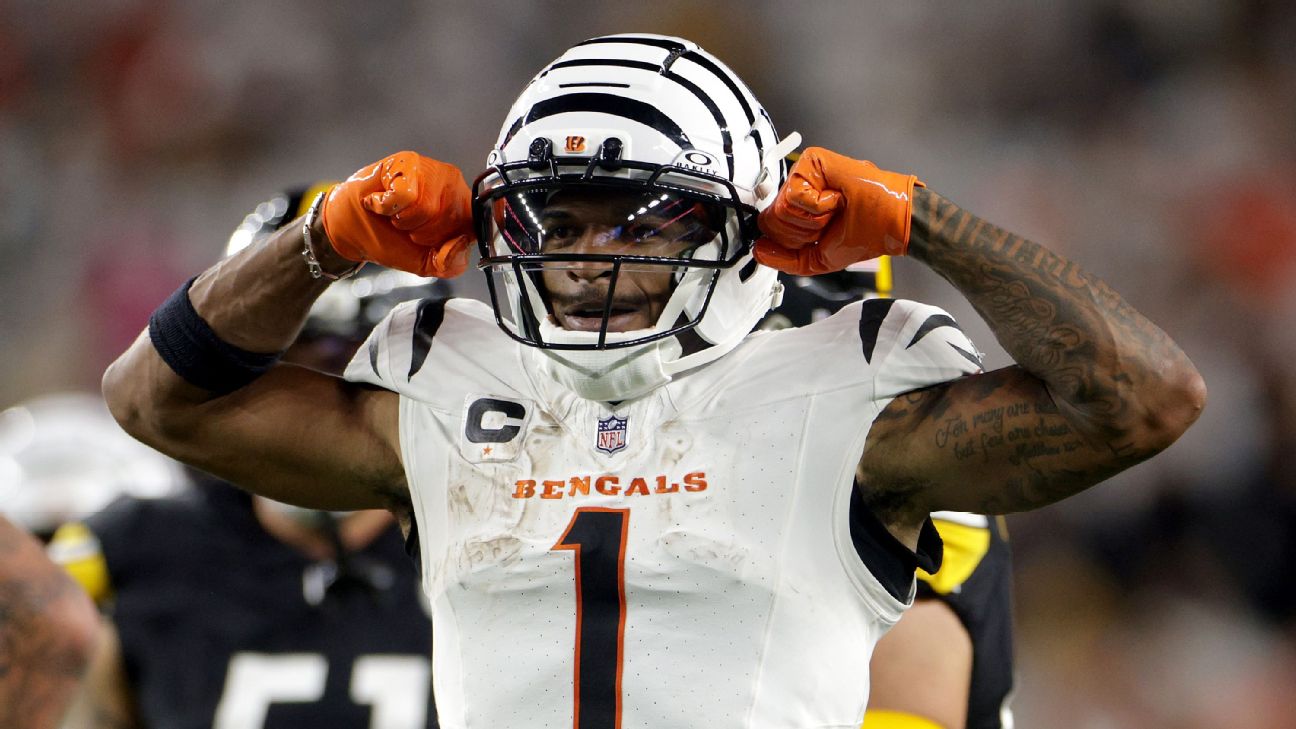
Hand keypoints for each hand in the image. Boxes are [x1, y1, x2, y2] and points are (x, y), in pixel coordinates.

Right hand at [320, 151, 474, 277]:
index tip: (433, 240)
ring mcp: (433, 170)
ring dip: (404, 219)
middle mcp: (454, 186)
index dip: (452, 238)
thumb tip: (460, 242)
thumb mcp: (426, 263)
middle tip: (407, 225)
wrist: (353, 227)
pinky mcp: (409, 161)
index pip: (478, 225)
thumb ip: (450, 263)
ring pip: (429, 207)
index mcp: (465, 210)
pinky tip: (382, 201)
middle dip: (422, 232)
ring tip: (395, 213)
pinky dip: (387, 205)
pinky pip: (406, 196)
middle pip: (450, 219)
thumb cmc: (391, 239)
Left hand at [754, 147, 922, 274]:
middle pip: (771, 220)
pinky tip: (835, 198)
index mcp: (797, 210)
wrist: (889, 221)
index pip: (769, 228)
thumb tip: (759, 251)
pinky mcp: (812, 161)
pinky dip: (817, 205)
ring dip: (812, 220)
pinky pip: (795, 193)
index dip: (789, 239)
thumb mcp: (816, 259)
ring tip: (834, 210)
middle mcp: (797, 190)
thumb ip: (784, 259)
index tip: (815, 237)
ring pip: (781, 208)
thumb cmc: (863, 234)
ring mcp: (803, 174)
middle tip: (827, 223)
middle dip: (801, 232)